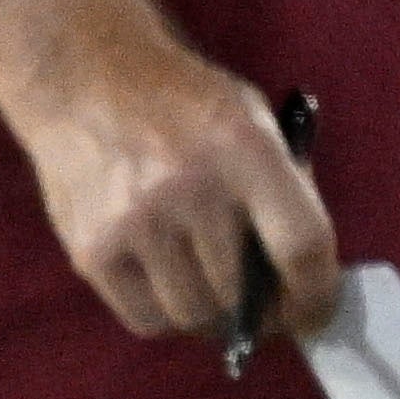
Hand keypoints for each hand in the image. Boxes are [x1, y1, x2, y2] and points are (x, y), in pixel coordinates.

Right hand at [6, 32, 337, 347]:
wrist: (83, 79)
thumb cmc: (180, 104)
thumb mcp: (249, 118)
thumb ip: (281, 188)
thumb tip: (303, 276)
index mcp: (243, 147)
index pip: (299, 245)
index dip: (316, 293)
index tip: (316, 310)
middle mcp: (188, 186)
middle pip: (244, 293)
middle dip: (264, 313)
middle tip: (265, 312)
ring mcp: (134, 222)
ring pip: (194, 315)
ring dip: (213, 318)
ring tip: (216, 301)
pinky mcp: (93, 250)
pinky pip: (145, 319)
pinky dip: (167, 317)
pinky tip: (171, 291)